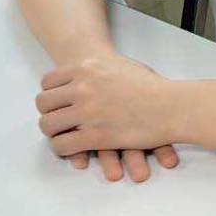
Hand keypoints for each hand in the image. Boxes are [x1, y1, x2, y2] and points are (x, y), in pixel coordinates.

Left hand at [35, 54, 180, 181]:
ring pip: (48, 125)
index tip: (56, 104)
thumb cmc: (150, 85)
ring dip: (52, 133)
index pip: (48, 82)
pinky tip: (69, 149)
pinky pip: (62, 145)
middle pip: (44, 103)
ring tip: (59, 136)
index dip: (49, 95)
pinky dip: (61, 149)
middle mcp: (82, 87)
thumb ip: (96, 68)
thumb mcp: (118, 66)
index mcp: (86, 67)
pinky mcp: (94, 137)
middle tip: (55, 121)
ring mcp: (87, 112)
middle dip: (48, 114)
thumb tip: (84, 73)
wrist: (171, 105)